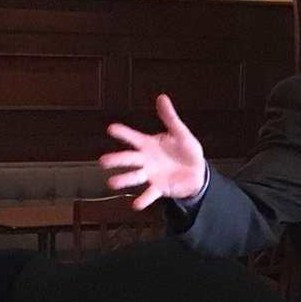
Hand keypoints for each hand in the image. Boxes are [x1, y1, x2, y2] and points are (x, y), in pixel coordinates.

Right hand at [100, 94, 206, 209]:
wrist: (198, 172)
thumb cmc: (186, 151)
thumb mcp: (180, 133)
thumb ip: (170, 117)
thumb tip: (162, 97)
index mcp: (149, 145)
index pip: (133, 137)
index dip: (123, 133)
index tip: (111, 128)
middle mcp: (146, 160)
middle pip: (129, 159)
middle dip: (116, 159)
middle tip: (103, 160)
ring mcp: (151, 175)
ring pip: (134, 177)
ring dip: (124, 180)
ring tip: (112, 182)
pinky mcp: (159, 188)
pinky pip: (150, 194)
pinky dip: (143, 199)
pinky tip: (136, 204)